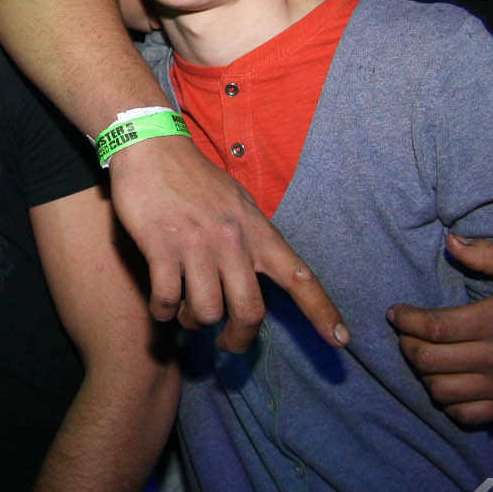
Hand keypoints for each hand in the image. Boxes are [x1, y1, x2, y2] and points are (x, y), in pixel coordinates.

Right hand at [107, 135, 346, 352]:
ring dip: (194, 322)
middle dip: (239, 339)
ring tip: (186, 313)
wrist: (151, 147)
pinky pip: (167, 300)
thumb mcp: (237, 204)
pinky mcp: (162, 246)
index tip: (340, 340)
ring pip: (207, 312)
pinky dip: (163, 312)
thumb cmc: (194, 179)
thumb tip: (256, 278)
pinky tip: (162, 306)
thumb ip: (250, 240)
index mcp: (257, 230)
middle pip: (249, 312)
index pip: (299, 276)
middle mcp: (233, 240)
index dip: (322, 311)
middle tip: (227, 343)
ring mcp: (197, 244)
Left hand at [387, 234, 492, 424]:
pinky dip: (445, 400)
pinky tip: (445, 381)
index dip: (406, 321)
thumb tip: (450, 239)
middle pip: (430, 360)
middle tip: (405, 334)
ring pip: (440, 390)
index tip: (396, 313)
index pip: (435, 327)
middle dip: (407, 345)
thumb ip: (485, 254)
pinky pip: (462, 414)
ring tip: (423, 356)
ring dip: (423, 373)